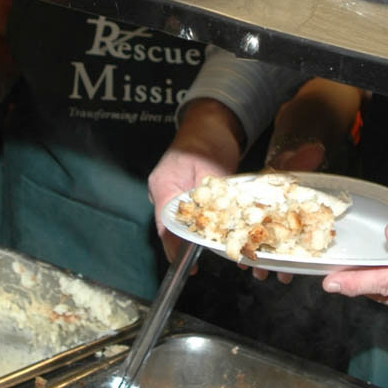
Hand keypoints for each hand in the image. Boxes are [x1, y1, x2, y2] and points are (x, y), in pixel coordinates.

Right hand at [148, 98, 245, 261]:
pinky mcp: (185, 194)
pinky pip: (191, 215)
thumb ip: (214, 193)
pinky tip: (219, 234)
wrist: (210, 123)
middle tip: (202, 261)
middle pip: (172, 226)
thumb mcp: (213, 166)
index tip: (186, 263)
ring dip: (197, 237)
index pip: (165, 223)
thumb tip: (223, 218)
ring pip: (182, 222)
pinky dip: (203, 225)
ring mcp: (172, 193)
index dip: (174, 246)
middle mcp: (164, 191)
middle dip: (187, 246)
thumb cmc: (208, 139)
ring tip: (217, 249)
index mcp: (164, 185)